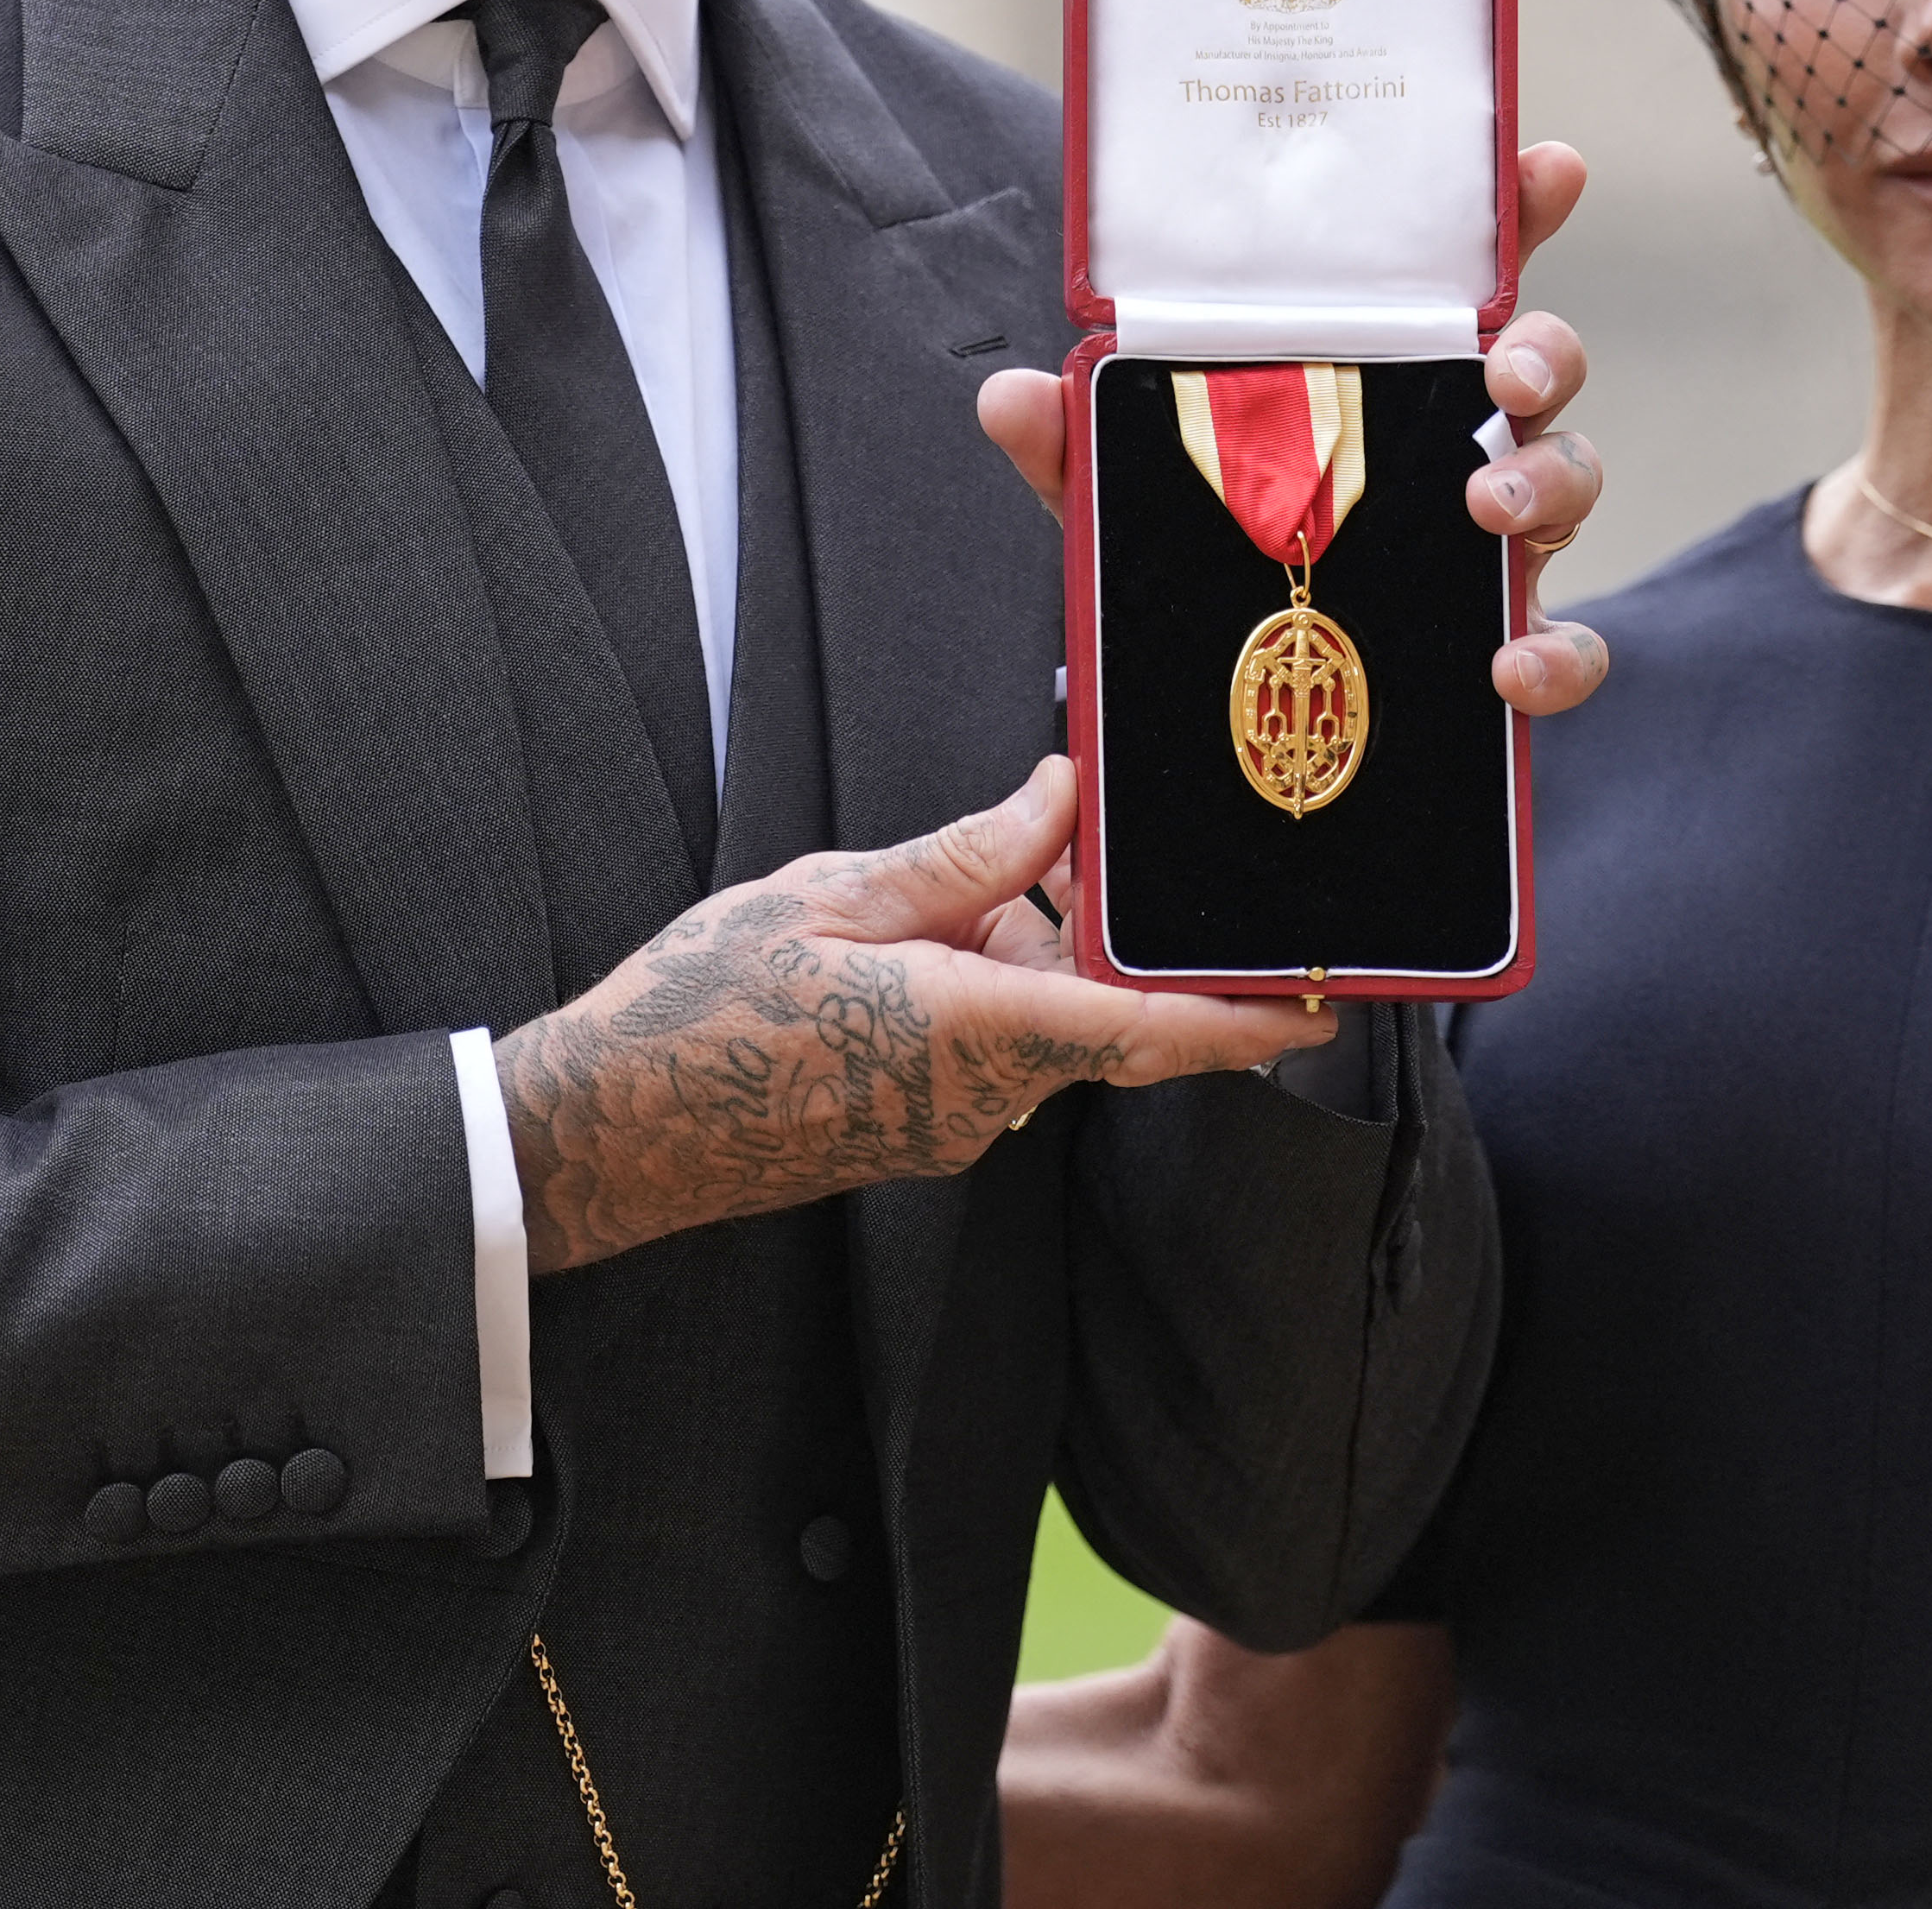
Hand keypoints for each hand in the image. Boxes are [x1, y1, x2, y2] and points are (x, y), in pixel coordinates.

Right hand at [493, 756, 1315, 1272]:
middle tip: (1100, 847)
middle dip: (1108, 931)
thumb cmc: (699, 1011)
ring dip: (1031, 950)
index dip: (1244, 1023)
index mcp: (972, 1031)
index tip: (1322, 1006)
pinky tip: (925, 933)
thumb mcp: (828, 898)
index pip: (1145, 1031)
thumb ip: (963, 856)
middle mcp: (982, 1098)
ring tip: (960, 879)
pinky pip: (995, 1049)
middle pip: (1101, 1012)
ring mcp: (951, 1126)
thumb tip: (1063, 801)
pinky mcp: (920, 1130)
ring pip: (1045, 1024)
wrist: (608, 1129)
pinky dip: (990, 984)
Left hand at [976, 139, 1611, 717]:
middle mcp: (1452, 435)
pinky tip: (1510, 666)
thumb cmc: (1199, 543)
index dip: (1516, 211)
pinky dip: (1558, 652)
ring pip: (1571, 476)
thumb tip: (1009, 396)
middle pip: (1542, 363)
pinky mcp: (1499, 628)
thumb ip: (1074, 439)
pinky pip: (1565, 638)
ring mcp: (1489, 531)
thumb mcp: (1127, 486)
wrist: (1217, 684)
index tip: (1549, 167)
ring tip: (1489, 510)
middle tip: (1502, 378)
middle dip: (1545, 353)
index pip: (1460, 272)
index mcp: (1380, 370)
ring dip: (1549, 482)